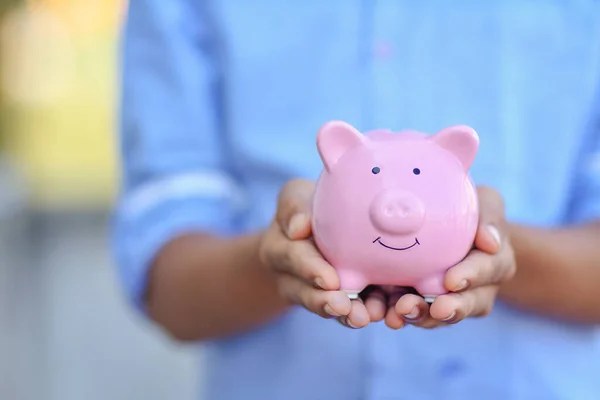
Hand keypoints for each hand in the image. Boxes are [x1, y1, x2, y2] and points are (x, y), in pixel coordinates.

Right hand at [259, 178, 380, 327]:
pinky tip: (379, 314)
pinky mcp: (339, 299)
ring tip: (363, 318)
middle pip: (306, 294)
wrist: (313, 229)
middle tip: (344, 307)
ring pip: (328, 308)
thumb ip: (293, 208)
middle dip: (325, 302)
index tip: (329, 280)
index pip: (293, 258)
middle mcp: (292, 279)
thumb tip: (299, 227)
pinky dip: (363, 313)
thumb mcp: (295, 197)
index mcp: (278, 250)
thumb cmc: (306, 208)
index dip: (310, 270)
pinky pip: (349, 311)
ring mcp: (314, 293)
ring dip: (346, 315)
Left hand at [393, 186, 516, 327]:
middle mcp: (477, 289)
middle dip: (452, 308)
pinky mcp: (423, 304)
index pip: (488, 269)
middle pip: (469, 304)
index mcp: (495, 262)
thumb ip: (490, 217)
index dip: (471, 275)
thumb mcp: (485, 203)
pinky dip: (401, 316)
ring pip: (440, 316)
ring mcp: (450, 301)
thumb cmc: (469, 210)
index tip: (452, 280)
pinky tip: (389, 316)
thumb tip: (490, 241)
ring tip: (403, 312)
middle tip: (437, 308)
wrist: (445, 225)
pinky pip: (414, 315)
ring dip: (423, 316)